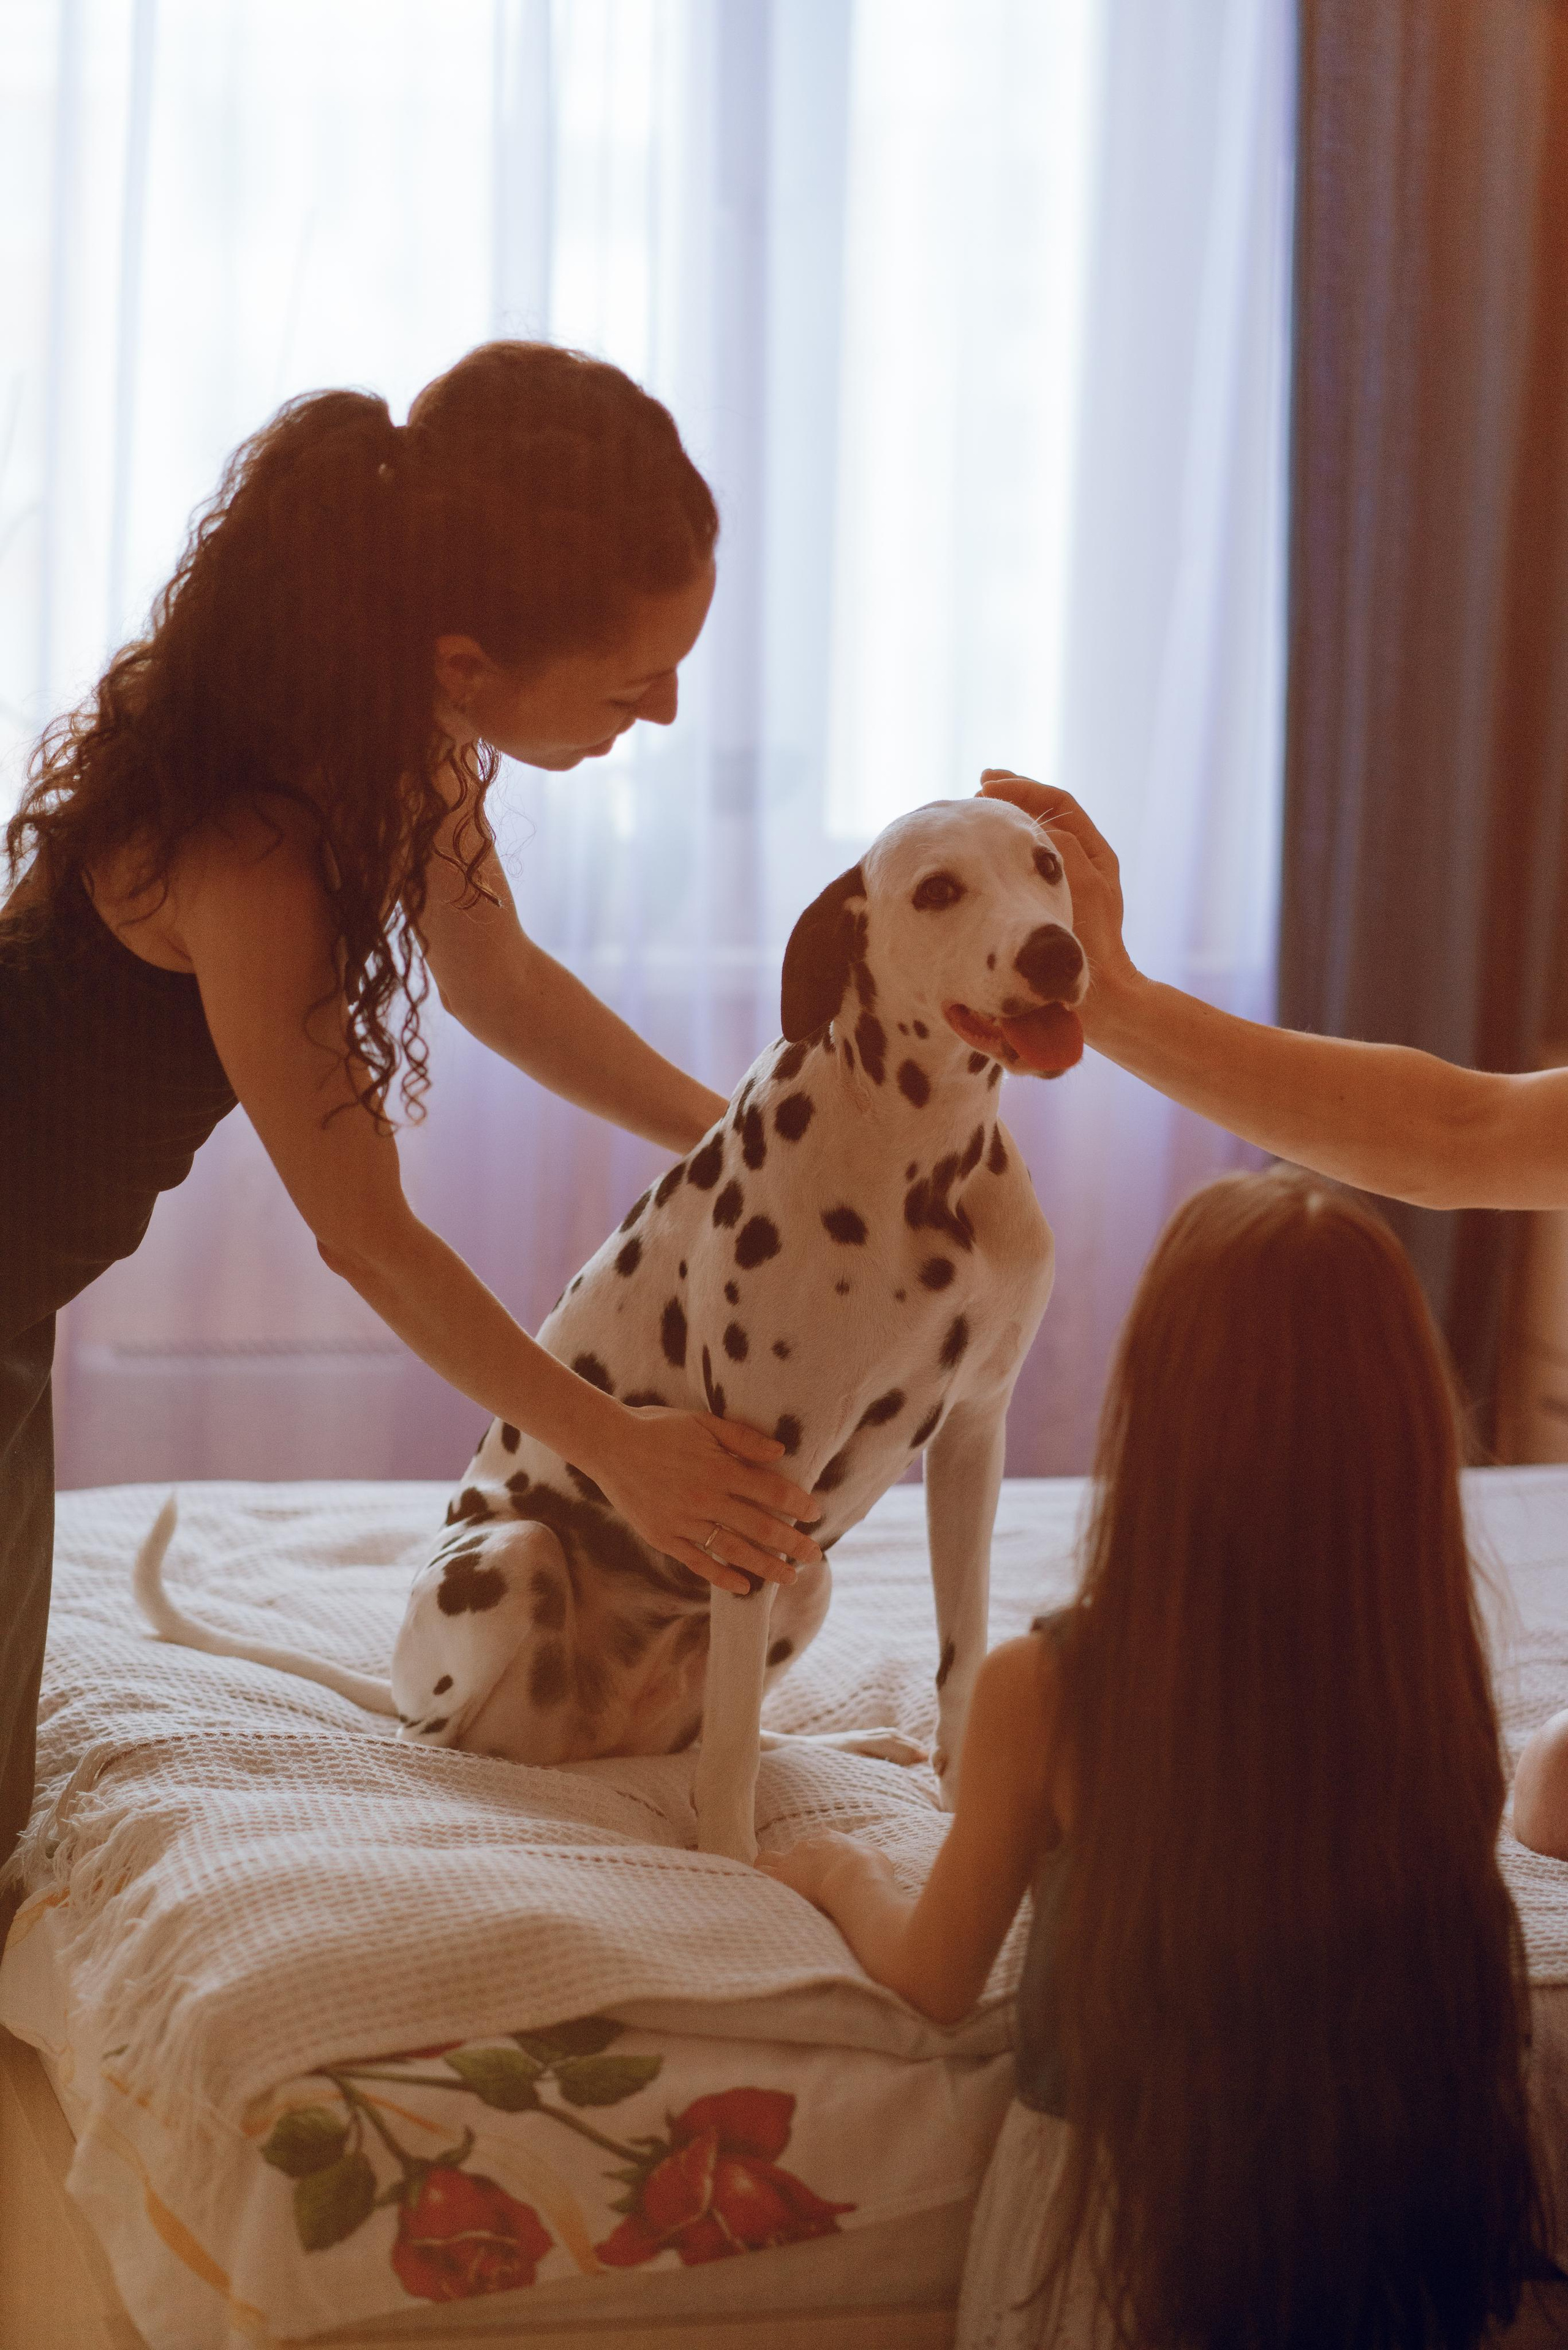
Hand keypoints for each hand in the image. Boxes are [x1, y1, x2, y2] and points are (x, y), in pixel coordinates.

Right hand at [589, 1403, 823, 1596]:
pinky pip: (699, 1562)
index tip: (815, 1514)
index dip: (797, 1504)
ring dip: (766, 1566)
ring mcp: (683, 1521)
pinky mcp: (664, 1537)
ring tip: (789, 1577)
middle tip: (815, 1555)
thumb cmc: (659, 1428)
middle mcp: (704, 1498)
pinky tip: (745, 1587)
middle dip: (791, 1543)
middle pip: (759, 1526)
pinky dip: (723, 1576)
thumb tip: (780, 1453)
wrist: (609, 1445)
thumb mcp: (703, 1422)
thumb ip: (742, 1438)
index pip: (770, 1492)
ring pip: (734, 1550)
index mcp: (718, 1468)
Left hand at [756, 1830, 894, 1912]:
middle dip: (794, 1860)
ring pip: (767, 1858)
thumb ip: (869, 1859)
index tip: (822, 1862)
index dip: (820, 1850)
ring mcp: (792, 1860)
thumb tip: (873, 1865)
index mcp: (831, 1841)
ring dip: (767, 1868)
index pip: (821, 1838)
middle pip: (795, 1848)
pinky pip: (760, 1873)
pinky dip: (757, 1880)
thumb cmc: (870, 1870)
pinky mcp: (782, 1876)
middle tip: (798, 1877)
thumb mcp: (876, 1859)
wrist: (854, 1876)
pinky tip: (757, 1889)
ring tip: (769, 1883)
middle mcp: (809, 1846)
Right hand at [977, 770, 1137, 1011]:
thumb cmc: (1095, 946)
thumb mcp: (1083, 887)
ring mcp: (1062, 884)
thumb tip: (1032, 825)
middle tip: (980, 786)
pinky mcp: (1043, 907)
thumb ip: (1062, 848)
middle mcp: (1081, 863)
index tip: (988, 787)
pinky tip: (977, 859)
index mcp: (1095, 854)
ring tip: (973, 814)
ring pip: (1030, 840)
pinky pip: (1018, 869)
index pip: (1058, 802)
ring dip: (1004, 822)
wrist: (1102, 998)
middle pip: (1045, 813)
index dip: (1023, 789)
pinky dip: (999, 855)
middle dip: (1012, 796)